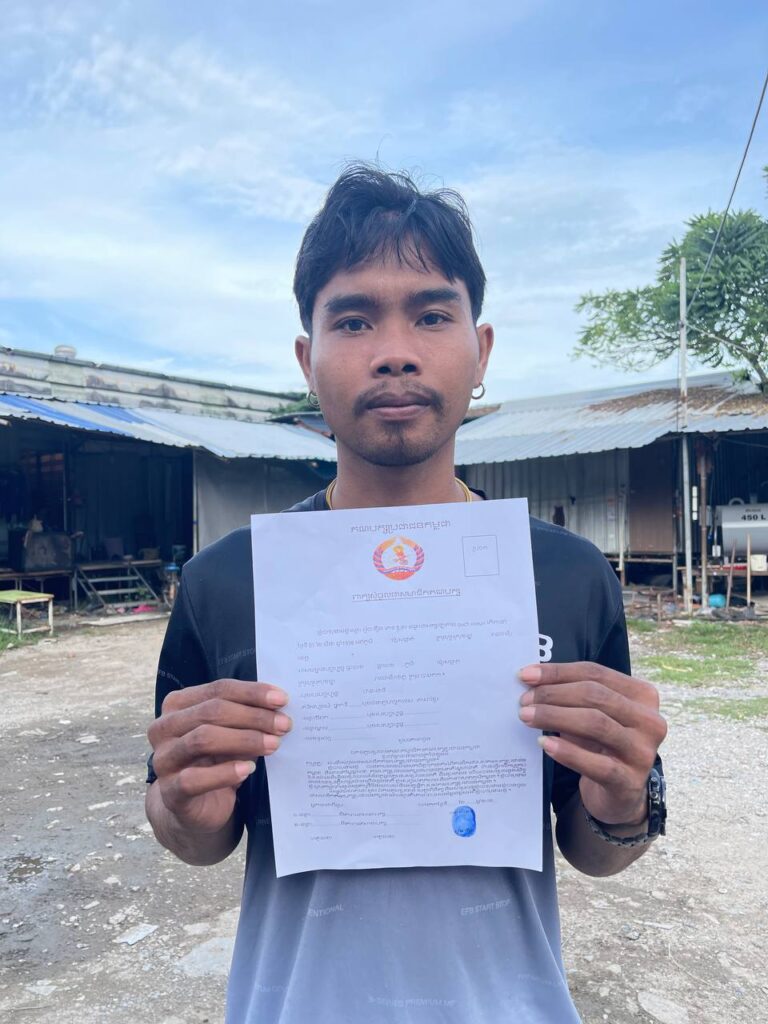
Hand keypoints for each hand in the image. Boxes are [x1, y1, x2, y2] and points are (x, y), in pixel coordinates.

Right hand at [147, 679, 290, 833]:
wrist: (197, 807)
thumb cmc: (215, 760)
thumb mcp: (231, 733)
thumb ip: (246, 717)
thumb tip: (278, 707)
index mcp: (177, 705)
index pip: (218, 689)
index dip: (252, 693)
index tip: (282, 699)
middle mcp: (163, 728)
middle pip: (211, 711)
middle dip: (253, 716)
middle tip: (284, 725)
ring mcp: (163, 759)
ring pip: (202, 739)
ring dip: (244, 740)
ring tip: (273, 744)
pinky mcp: (169, 791)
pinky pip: (194, 779)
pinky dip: (225, 772)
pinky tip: (248, 769)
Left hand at [518, 662, 666, 825]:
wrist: (619, 794)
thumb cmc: (601, 745)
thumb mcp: (595, 714)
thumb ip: (573, 695)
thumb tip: (531, 679)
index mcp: (643, 695)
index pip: (596, 673)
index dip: (558, 672)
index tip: (525, 675)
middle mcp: (650, 721)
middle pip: (595, 695)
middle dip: (553, 694)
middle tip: (524, 700)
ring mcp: (643, 752)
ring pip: (595, 723)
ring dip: (555, 717)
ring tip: (527, 717)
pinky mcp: (630, 781)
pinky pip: (596, 764)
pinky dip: (567, 752)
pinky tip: (544, 744)